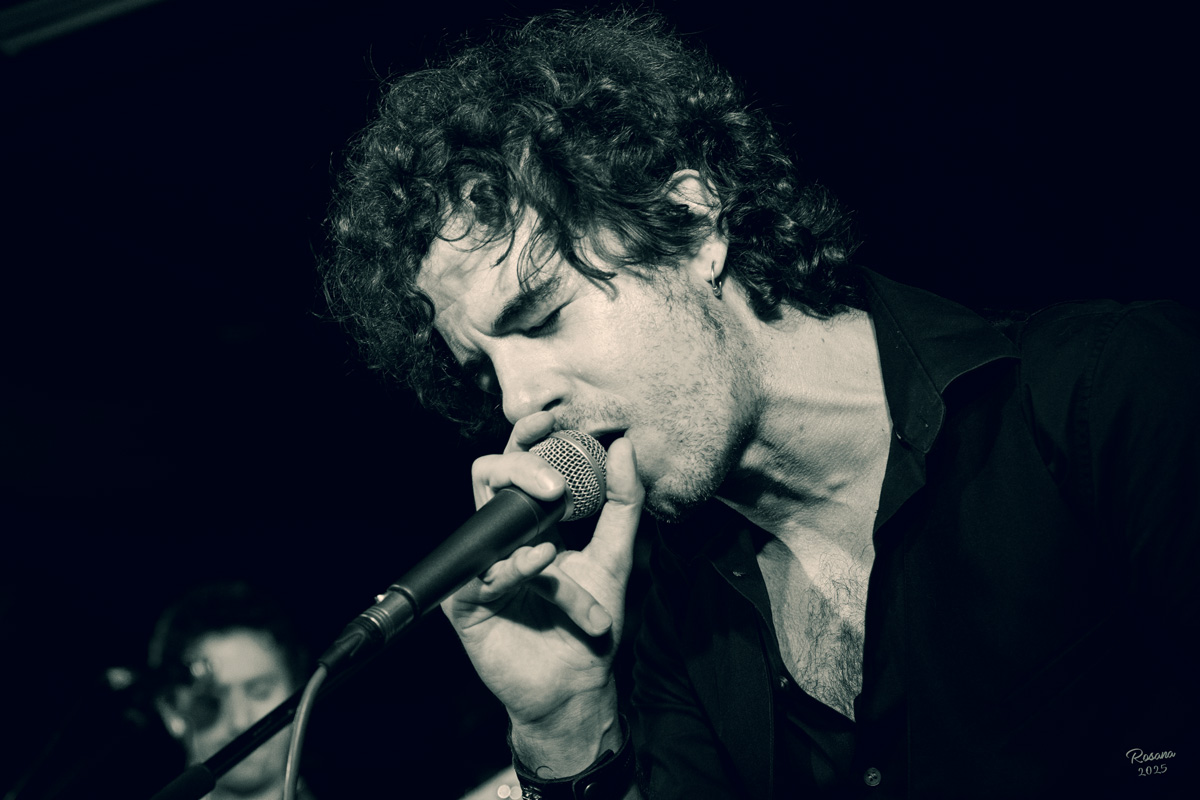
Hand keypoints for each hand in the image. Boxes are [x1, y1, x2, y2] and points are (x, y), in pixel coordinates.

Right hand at [440, 411, 642, 765]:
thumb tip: (625, 448)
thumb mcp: (617, 557)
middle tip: (556, 477)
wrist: (578, 685)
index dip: (529, 436)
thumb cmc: (592, 626)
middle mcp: (504, 538)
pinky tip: (544, 561)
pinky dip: (517, 564)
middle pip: (490, 476)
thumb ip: (622, 503)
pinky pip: (484, 572)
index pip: (523, 464)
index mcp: (534, 521)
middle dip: (519, 462)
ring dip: (525, 514)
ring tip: (558, 517)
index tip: (552, 416)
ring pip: (486, 518)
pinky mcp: (467, 603)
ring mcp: (482, 568)